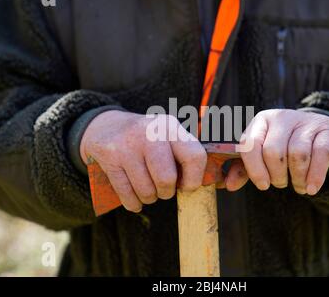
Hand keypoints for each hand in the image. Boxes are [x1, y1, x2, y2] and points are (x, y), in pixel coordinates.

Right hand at [80, 111, 206, 212]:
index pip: (194, 156)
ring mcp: (127, 146)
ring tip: (149, 189)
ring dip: (150, 197)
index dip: (194, 179)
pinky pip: (127, 195)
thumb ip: (189, 156)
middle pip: (166, 179)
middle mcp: (150, 133)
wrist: (106, 126)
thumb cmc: (147, 138)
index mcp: (170, 126)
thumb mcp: (169, 136)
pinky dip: (134, 203)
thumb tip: (221, 182)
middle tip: (164, 188)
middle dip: (167, 191)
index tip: (188, 185)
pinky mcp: (110, 159)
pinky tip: (136, 198)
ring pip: (146, 190)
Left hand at [224, 109, 328, 194]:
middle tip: (281, 183)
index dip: (254, 169)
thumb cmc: (284, 146)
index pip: (250, 145)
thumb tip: (229, 185)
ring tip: (299, 186)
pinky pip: (321, 154)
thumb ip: (243, 169)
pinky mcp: (327, 129)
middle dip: (277, 175)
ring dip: (297, 178)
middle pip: (274, 151)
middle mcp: (282, 117)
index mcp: (261, 121)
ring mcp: (306, 121)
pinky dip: (315, 175)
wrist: (318, 132)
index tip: (263, 185)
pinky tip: (312, 188)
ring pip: (297, 154)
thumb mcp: (261, 155)